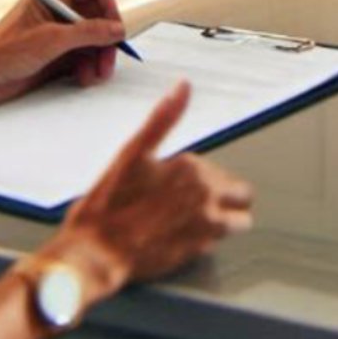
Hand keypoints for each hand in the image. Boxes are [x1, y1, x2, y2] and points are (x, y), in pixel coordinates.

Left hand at [0, 0, 126, 106]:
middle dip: (106, 38)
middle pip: (99, 16)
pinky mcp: (56, 54)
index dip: (108, 5)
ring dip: (99, 56)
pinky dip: (88, 67)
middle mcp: (58, 10)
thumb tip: (117, 29)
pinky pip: (84, 56)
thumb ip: (88, 33)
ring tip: (95, 75)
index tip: (113, 29)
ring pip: (94, 38)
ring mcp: (58, 33)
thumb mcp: (51, 40)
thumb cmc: (2, 53)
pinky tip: (83, 78)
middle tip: (107, 60)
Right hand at [46, 80, 254, 302]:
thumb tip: (184, 86)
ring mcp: (205, 225)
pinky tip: (182, 236)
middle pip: (241, 195)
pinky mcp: (199, 251)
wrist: (96, 252)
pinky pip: (219, 243)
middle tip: (193, 202)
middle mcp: (205, 194)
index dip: (201, 177)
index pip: (219, 171)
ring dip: (225, 219)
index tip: (176, 183)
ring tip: (194, 220)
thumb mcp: (132, 152)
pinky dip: (208, 239)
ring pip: (239, 221)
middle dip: (225, 197)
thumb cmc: (107, 204)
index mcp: (190, 166)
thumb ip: (163, 118)